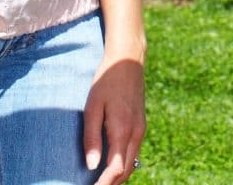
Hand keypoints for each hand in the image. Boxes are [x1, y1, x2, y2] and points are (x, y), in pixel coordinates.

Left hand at [83, 51, 145, 183]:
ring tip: (100, 180)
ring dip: (117, 175)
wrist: (127, 61)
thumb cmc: (106, 81)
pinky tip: (111, 163)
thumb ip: (91, 137)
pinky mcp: (141, 125)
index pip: (116, 169)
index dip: (104, 184)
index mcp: (122, 130)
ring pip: (131, 163)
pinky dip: (123, 164)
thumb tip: (91, 165)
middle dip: (111, 183)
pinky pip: (133, 152)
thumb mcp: (92, 107)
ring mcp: (140, 129)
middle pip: (125, 171)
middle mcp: (135, 133)